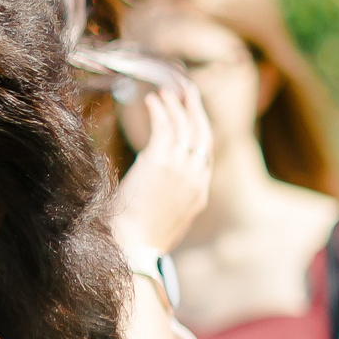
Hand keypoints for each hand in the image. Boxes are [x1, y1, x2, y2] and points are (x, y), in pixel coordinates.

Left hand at [110, 82, 213, 257]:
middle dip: (196, 111)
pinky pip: (165, 127)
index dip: (198, 131)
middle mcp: (196, 178)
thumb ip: (165, 203)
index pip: (204, 155)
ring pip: (185, 127)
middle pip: (202, 136)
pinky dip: (160, 110)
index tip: (190, 117)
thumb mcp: (163, 222)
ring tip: (164, 92)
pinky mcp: (161, 162)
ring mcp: (181, 169)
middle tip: (187, 92)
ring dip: (175, 106)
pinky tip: (151, 100)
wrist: (134, 247)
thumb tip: (153, 195)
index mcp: (199, 194)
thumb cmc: (139, 240)